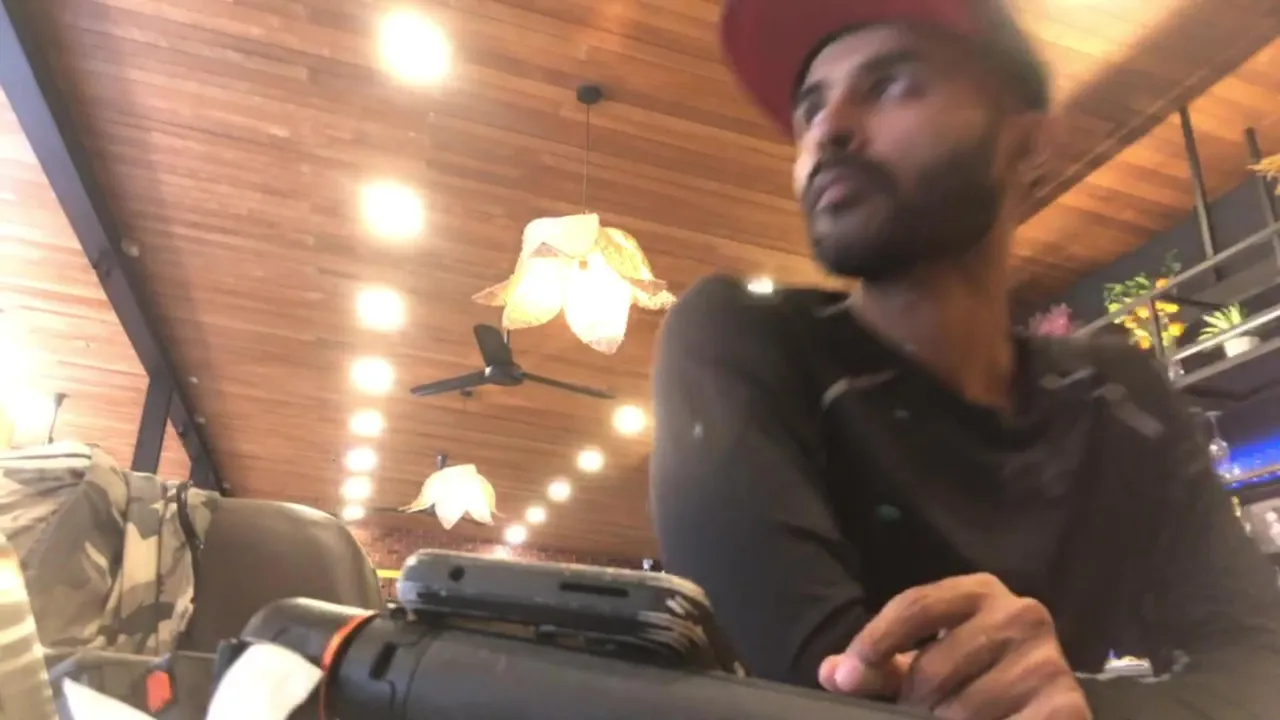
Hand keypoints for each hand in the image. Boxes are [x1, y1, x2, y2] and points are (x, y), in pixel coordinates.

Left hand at [818, 574, 1091, 719]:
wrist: (1043, 716)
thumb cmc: (973, 683)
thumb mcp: (923, 670)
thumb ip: (878, 669)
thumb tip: (833, 673)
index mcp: (980, 592)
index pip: (915, 605)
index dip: (876, 640)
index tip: (847, 676)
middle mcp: (1021, 614)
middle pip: (933, 664)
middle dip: (911, 700)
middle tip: (912, 715)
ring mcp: (1049, 660)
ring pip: (963, 706)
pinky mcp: (1067, 705)